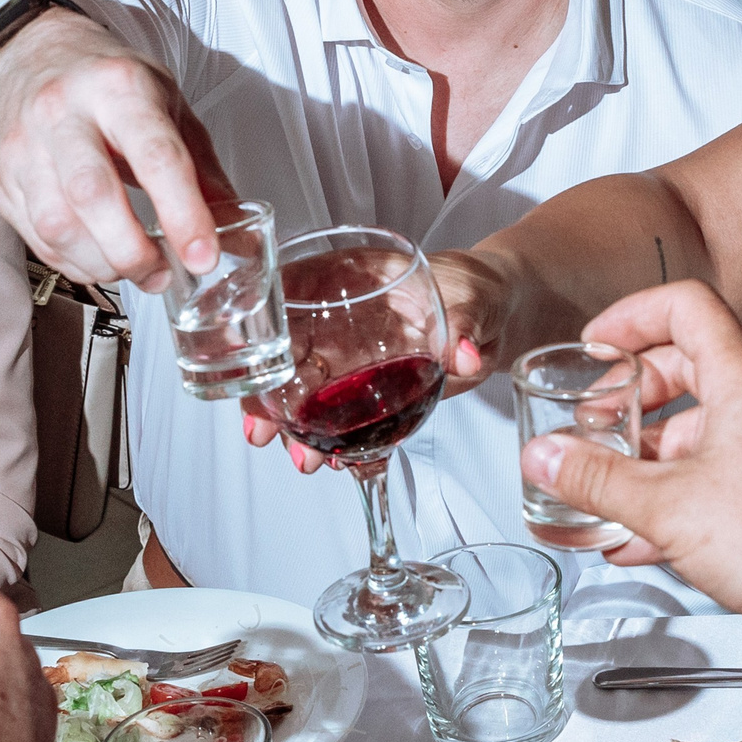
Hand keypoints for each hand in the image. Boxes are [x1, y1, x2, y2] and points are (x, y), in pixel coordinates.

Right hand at [0, 7, 236, 290]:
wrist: (33, 55)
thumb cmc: (108, 83)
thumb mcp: (167, 105)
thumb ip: (202, 168)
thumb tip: (235, 228)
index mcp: (119, 87)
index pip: (155, 156)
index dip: (183, 214)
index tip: (203, 256)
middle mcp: (64, 111)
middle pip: (93, 194)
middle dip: (132, 250)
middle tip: (160, 271)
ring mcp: (24, 143)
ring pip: (56, 224)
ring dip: (101, 263)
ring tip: (131, 266)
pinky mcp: (0, 175)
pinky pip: (35, 236)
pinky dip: (73, 261)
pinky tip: (96, 256)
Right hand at [237, 245, 514, 467]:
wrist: (494, 322)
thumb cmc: (476, 290)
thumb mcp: (474, 297)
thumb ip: (465, 321)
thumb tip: (463, 353)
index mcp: (352, 278)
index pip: (290, 293)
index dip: (263, 325)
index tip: (247, 355)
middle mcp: (339, 320)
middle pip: (284, 353)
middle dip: (266, 394)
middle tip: (263, 431)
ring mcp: (349, 359)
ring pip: (304, 393)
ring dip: (295, 429)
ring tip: (305, 459)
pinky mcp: (365, 395)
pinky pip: (339, 421)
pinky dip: (334, 444)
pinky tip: (338, 463)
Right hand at [518, 279, 741, 635]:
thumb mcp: (667, 504)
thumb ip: (596, 479)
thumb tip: (548, 458)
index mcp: (741, 379)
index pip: (686, 306)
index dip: (633, 317)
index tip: (597, 345)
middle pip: (684, 372)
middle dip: (629, 401)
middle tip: (594, 426)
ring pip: (696, 435)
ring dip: (645, 461)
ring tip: (605, 491)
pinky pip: (713, 479)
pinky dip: (672, 499)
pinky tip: (640, 538)